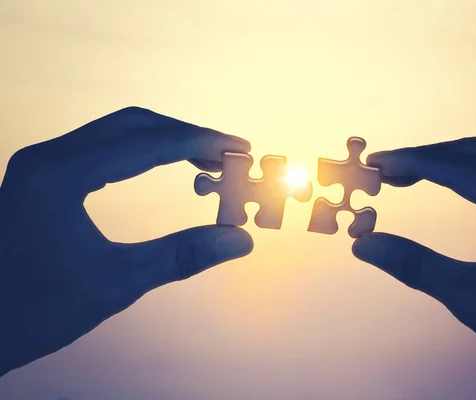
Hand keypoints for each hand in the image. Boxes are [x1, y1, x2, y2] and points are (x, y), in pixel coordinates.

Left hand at [0, 107, 253, 376]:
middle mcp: (47, 157)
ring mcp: (41, 163)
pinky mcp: (42, 174)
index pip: (145, 144)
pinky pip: (102, 147)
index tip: (238, 148)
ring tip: (207, 161)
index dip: (199, 143)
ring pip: (117, 132)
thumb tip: (239, 241)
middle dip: (186, 135)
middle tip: (228, 153)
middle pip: (133, 124)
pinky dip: (141, 151)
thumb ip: (181, 255)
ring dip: (166, 140)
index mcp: (60, 177)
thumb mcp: (116, 283)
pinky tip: (165, 165)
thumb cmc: (36, 311)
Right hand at [352, 137, 475, 398]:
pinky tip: (440, 184)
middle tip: (382, 167)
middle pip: (475, 154)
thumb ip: (415, 265)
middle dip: (425, 157)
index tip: (377, 162)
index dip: (414, 162)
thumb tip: (364, 245)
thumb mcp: (470, 298)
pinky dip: (463, 176)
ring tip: (401, 174)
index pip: (463, 169)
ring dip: (443, 163)